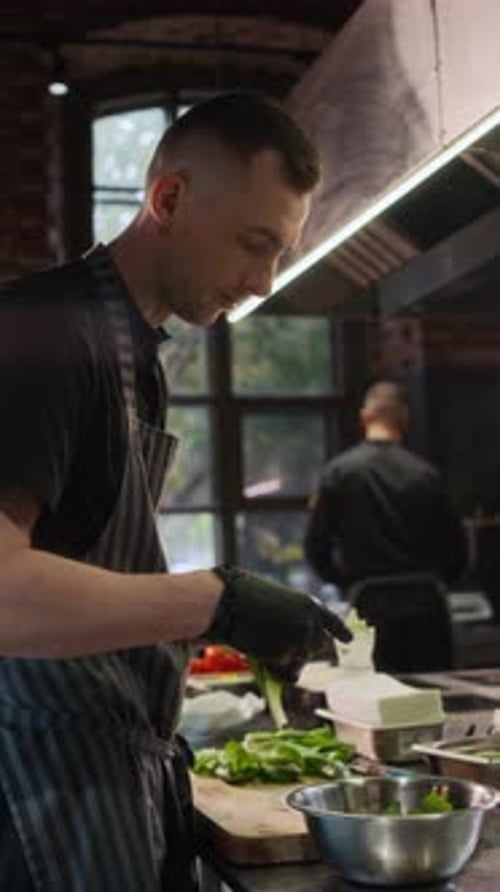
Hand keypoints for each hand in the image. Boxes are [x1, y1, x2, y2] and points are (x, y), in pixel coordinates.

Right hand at [202, 565, 351, 681]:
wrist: (226, 601)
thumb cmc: (242, 595)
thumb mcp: (276, 600)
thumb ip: (291, 617)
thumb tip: (295, 642)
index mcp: (309, 604)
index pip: (333, 622)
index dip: (340, 631)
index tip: (348, 640)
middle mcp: (311, 623)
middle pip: (318, 647)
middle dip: (305, 652)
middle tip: (284, 651)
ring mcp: (300, 641)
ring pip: (301, 662)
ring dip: (288, 662)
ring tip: (266, 649)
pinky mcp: (285, 657)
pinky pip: (288, 674)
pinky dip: (278, 673)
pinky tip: (264, 662)